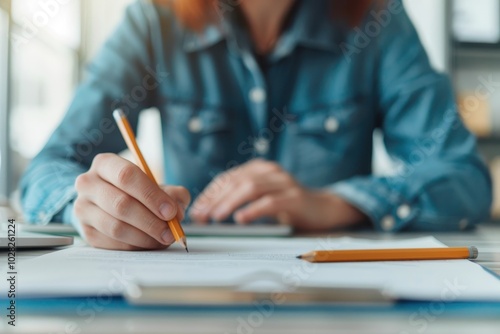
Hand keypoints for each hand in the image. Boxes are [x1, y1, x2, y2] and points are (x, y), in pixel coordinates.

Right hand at [74, 153, 190, 249]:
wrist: (112, 203)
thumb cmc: (139, 192)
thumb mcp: (158, 185)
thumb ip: (173, 194)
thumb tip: (177, 213)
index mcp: (105, 164)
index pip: (126, 176)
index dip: (151, 195)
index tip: (170, 211)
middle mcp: (88, 184)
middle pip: (121, 204)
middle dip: (151, 221)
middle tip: (170, 231)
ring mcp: (83, 209)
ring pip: (116, 227)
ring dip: (145, 237)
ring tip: (163, 238)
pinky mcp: (86, 232)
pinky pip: (112, 243)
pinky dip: (135, 246)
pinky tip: (149, 243)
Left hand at [189, 159, 366, 230]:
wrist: (323, 208)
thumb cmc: (287, 206)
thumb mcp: (261, 199)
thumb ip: (240, 199)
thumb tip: (208, 213)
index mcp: (258, 168)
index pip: (228, 178)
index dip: (210, 194)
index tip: (195, 210)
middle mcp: (270, 170)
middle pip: (236, 182)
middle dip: (215, 200)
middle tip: (200, 216)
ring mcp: (284, 182)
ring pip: (251, 188)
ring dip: (230, 203)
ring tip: (216, 217)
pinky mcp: (295, 196)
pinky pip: (271, 201)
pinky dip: (253, 210)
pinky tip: (241, 219)